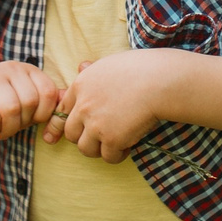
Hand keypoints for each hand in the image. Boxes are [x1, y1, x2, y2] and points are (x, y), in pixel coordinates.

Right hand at [0, 59, 60, 138]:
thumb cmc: (3, 106)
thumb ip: (48, 102)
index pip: (48, 92)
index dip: (44, 113)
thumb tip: (68, 103)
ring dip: (9, 128)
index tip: (33, 120)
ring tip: (3, 129)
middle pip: (30, 101)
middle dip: (24, 122)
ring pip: (11, 109)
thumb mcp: (28, 102)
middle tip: (14, 126)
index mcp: (28, 70)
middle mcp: (11, 69)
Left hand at [49, 48, 182, 161]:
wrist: (158, 81)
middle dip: (84, 137)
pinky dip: (118, 154)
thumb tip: (81, 66)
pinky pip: (108, 157)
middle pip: (71, 133)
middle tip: (102, 136)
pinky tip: (129, 145)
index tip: (75, 128)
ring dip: (99, 149)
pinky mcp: (111, 139)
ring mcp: (95, 124)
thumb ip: (92, 69)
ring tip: (115, 142)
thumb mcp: (109, 63)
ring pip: (85, 149)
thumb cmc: (140, 68)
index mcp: (81, 85)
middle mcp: (83, 106)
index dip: (68, 122)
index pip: (62, 110)